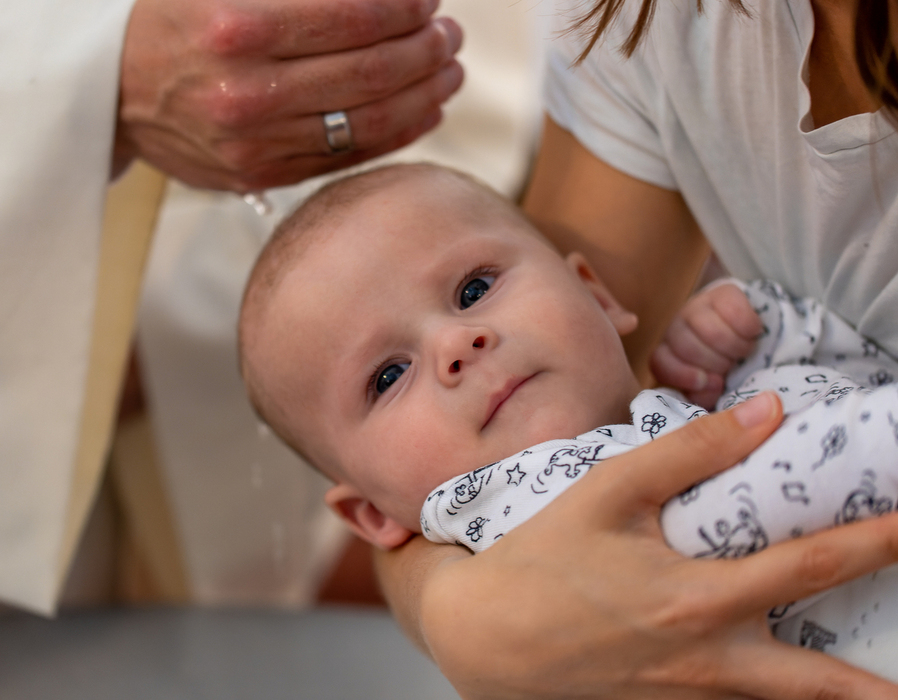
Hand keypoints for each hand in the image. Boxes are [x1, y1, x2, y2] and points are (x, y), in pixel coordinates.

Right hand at [114, 0, 463, 190]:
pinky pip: (347, 157)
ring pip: (368, 120)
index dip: (405, 6)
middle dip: (426, 49)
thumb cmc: (172, 19)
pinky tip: (424, 110)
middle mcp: (245, 88)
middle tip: (449, 35)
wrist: (110, 90)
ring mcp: (253, 141)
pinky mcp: (259, 174)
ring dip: (424, 93)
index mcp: (235, 24)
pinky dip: (397, 133)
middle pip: (370, 71)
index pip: (352, 14)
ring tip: (448, 71)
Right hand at [392, 393, 897, 698]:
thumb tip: (767, 413)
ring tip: (872, 680)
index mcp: (697, 599)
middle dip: (880, 688)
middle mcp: (708, 661)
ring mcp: (689, 696)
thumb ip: (691, 451)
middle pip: (823, 686)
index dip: (877, 544)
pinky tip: (776, 673)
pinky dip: (770, 696)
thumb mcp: (609, 490)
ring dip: (835, 694)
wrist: (482, 635)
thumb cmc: (543, 558)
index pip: (811, 568)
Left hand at [651, 281, 761, 407]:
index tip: (710, 382)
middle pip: (687, 347)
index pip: (660, 363)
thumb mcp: (714, 387)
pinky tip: (752, 333)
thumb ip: (704, 395)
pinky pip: (735, 312)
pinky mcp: (724, 292)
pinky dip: (749, 328)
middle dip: (717, 363)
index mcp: (669, 354)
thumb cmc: (729, 366)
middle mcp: (677, 328)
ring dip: (735, 347)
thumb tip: (707, 391)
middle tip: (732, 365)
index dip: (684, 375)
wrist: (755, 334)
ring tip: (744, 351)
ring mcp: (697, 307)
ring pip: (711, 332)